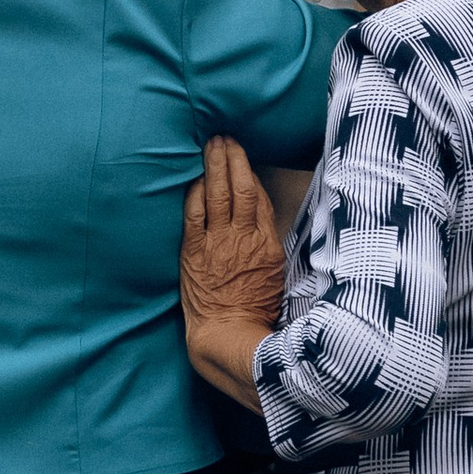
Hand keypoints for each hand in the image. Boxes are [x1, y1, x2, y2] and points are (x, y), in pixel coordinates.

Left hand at [182, 139, 287, 404]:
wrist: (228, 336)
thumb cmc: (256, 315)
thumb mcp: (278, 279)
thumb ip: (272, 251)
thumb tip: (270, 234)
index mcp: (268, 245)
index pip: (260, 199)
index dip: (252, 175)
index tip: (246, 159)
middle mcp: (244, 238)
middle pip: (240, 188)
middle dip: (233, 158)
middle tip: (225, 137)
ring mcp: (218, 243)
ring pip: (218, 193)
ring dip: (214, 165)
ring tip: (211, 145)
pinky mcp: (194, 252)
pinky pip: (194, 213)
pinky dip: (195, 192)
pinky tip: (194, 178)